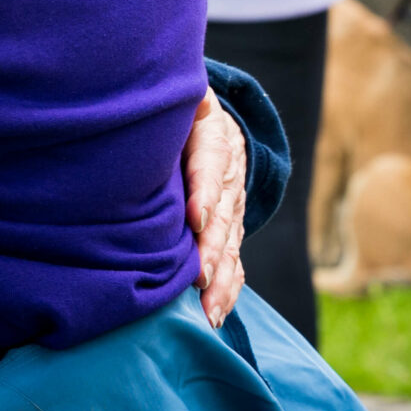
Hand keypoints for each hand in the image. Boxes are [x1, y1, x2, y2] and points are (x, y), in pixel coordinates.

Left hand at [184, 88, 247, 326]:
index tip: (194, 218)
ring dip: (220, 279)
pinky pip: (233, 261)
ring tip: (207, 308)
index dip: (204, 191)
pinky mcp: (230, 231)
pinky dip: (227, 289)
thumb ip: (177, 98)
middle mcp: (228, 177)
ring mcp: (232, 208)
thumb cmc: (179, 110)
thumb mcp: (181, 96)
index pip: (210, 163)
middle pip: (223, 215)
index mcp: (214, 137)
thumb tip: (180, 95)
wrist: (213, 121)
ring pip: (230, 245)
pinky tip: (214, 315)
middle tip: (198, 275)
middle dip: (211, 248)